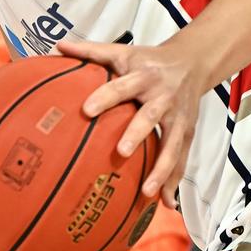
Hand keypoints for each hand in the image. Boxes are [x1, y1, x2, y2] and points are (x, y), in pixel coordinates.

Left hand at [58, 40, 206, 208]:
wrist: (192, 62)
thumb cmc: (148, 60)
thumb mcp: (122, 51)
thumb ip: (91, 51)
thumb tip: (58, 46)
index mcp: (143, 75)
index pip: (122, 86)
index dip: (105, 97)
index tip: (87, 109)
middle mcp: (163, 96)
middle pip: (150, 116)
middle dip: (137, 134)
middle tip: (122, 151)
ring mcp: (178, 118)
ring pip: (172, 145)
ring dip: (161, 169)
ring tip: (146, 192)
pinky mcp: (187, 133)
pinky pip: (181, 159)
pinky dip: (175, 182)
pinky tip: (166, 204)